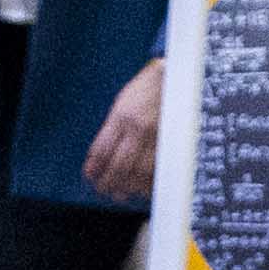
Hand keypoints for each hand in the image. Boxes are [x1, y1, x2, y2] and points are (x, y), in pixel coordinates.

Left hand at [81, 58, 167, 203]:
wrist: (177, 76)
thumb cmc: (148, 88)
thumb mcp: (123, 103)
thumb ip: (113, 128)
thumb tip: (101, 157)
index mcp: (122, 116)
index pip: (102, 151)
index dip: (94, 168)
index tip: (91, 178)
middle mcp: (139, 128)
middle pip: (119, 165)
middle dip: (109, 183)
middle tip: (105, 190)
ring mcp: (159, 135)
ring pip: (140, 171)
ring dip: (129, 186)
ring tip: (122, 193)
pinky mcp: (176, 140)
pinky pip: (162, 167)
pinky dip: (151, 181)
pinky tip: (144, 188)